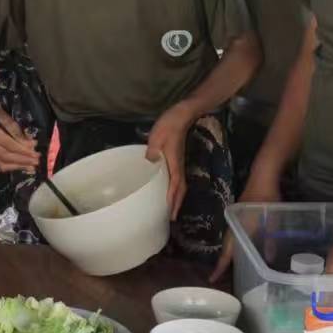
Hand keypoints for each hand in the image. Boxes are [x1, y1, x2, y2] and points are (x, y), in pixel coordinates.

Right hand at [0, 104, 40, 173]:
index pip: (9, 145)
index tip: (36, 151)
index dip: (24, 150)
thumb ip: (16, 130)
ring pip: (2, 163)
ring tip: (32, 167)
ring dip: (18, 166)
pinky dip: (11, 166)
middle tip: (37, 161)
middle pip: (6, 156)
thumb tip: (30, 144)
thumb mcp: (4, 115)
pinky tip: (22, 166)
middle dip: (23, 160)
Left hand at [145, 106, 193, 221]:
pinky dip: (175, 189)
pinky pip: (178, 178)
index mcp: (174, 163)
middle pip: (181, 189)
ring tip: (171, 209)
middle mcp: (179, 166)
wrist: (182, 114)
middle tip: (171, 218)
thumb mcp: (157, 136)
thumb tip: (149, 162)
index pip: (175, 184)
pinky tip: (168, 191)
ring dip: (177, 198)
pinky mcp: (177, 159)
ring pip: (180, 185)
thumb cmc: (169, 125)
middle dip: (177, 204)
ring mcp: (179, 163)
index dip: (173, 198)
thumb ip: (152, 150)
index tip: (170, 212)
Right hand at [211, 169, 279, 282]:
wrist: (262, 177)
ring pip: (229, 240)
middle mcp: (233, 225)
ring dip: (229, 252)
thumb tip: (267, 259)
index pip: (227, 254)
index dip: (220, 268)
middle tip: (221, 276)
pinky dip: (234, 243)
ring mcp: (235, 219)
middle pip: (226, 248)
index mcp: (238, 229)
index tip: (212, 279)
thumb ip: (270, 242)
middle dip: (224, 262)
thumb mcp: (272, 223)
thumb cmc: (267, 199)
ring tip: (230, 265)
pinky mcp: (239, 214)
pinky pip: (233, 233)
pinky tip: (240, 245)